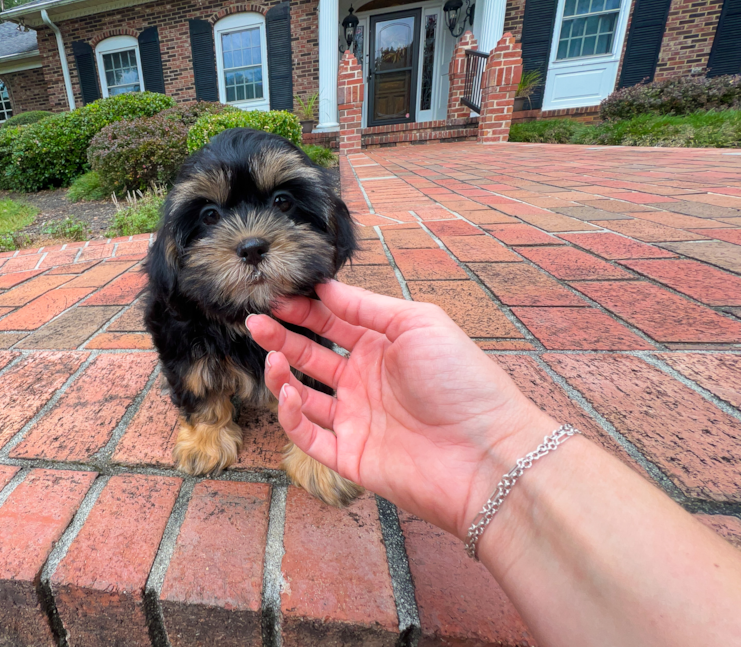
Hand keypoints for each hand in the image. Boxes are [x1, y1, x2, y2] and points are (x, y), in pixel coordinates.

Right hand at [246, 280, 556, 537]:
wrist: (488, 453)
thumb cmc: (463, 381)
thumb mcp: (417, 324)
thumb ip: (367, 307)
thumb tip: (325, 288)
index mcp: (384, 348)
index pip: (333, 322)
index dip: (304, 310)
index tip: (277, 297)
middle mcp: (366, 382)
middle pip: (311, 355)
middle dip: (282, 336)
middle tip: (255, 321)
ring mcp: (356, 420)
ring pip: (303, 395)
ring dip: (281, 374)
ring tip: (271, 353)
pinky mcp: (349, 455)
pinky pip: (308, 435)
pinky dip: (292, 415)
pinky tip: (289, 392)